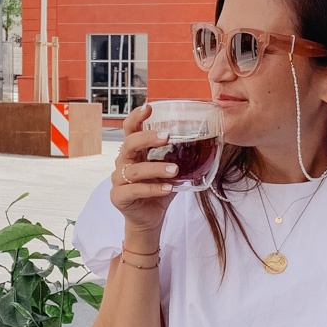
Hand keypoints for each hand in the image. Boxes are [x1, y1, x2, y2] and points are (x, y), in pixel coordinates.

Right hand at [110, 104, 178, 244]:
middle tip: (166, 137)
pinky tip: (168, 188)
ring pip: (135, 170)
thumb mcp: (170, 170)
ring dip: (156, 168)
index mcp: (134, 152)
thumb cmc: (159, 191)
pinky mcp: (118, 197)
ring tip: (175, 170)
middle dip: (147, 138)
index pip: (130, 129)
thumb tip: (207, 141)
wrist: (149, 219)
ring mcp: (118, 180)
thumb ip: (180, 157)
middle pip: (129, 144)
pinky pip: (135, 190)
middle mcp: (123, 163)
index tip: (149, 107)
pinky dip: (153, 189)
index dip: (136, 117)